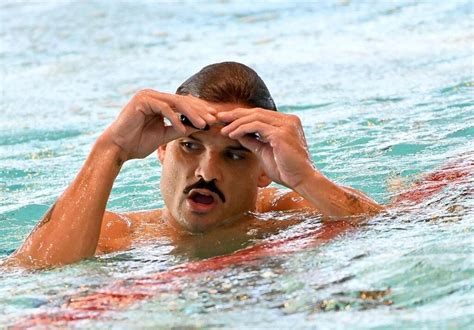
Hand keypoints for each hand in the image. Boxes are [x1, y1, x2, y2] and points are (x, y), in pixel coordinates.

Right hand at [102, 89, 216, 160]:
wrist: (118, 148)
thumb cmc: (138, 143)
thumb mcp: (165, 136)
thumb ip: (180, 129)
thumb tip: (200, 127)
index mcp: (159, 102)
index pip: (184, 103)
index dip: (200, 111)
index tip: (214, 119)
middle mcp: (154, 95)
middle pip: (183, 100)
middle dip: (200, 110)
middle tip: (213, 119)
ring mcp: (147, 95)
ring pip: (176, 102)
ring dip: (191, 113)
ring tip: (203, 124)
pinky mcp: (142, 100)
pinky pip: (164, 108)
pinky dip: (175, 118)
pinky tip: (183, 128)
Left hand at [217, 108, 314, 188]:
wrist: (301, 180)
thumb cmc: (286, 169)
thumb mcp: (264, 151)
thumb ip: (253, 140)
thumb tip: (236, 134)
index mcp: (287, 122)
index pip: (260, 114)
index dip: (242, 116)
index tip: (225, 120)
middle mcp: (288, 120)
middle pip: (257, 112)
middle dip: (235, 115)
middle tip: (219, 118)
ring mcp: (286, 125)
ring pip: (255, 117)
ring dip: (236, 123)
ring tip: (224, 130)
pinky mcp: (281, 133)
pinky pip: (256, 126)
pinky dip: (242, 129)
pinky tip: (232, 135)